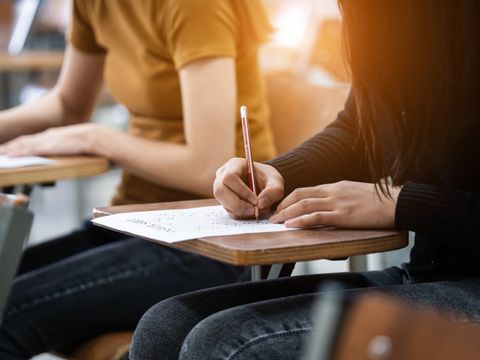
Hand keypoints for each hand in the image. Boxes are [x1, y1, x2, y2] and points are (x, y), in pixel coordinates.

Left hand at [0, 123, 105, 156]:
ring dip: (10, 149)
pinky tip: (9, 156)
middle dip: (11, 146)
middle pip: (24, 140)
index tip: (11, 148)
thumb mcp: (79, 144)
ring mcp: (47, 141)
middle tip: (0, 151)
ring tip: (0, 154)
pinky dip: (17, 153)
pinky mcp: (48, 147)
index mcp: (55, 135)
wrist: (96, 137)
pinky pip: (28, 150)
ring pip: (22, 144)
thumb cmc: (92, 142)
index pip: (33, 139)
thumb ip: (72, 147)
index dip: (21, 144)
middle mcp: (48, 136)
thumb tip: (74, 151)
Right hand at [213, 158, 283, 218]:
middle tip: (253, 211)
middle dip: (237, 204)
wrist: (265, 184)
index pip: (229, 177)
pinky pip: (228, 210)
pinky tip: (251, 212)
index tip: (255, 200)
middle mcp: (222, 176)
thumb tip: (260, 204)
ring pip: (223, 203)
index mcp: (234, 165)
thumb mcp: (276, 182)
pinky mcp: (224, 201)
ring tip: (255, 211)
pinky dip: (240, 214)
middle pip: (220, 191)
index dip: (241, 190)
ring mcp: (221, 189)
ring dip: (239, 211)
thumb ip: (273, 191)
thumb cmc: (268, 179)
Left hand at [270, 181, 400, 228]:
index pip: (306, 190)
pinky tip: (291, 225)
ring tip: (275, 222)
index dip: (290, 199)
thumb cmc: (381, 201)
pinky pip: (317, 216)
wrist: (398, 202)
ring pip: (304, 205)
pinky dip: (301, 220)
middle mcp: (333, 191)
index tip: (281, 207)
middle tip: (272, 215)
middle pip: (300, 195)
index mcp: (336, 186)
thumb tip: (334, 207)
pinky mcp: (343, 215)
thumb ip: (343, 198)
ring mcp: (337, 202)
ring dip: (286, 213)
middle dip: (283, 205)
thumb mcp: (357, 194)